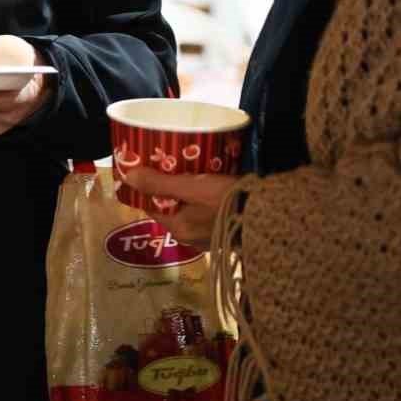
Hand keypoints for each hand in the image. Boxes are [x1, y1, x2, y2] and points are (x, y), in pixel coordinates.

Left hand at [120, 168, 238, 248]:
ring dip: (188, 193)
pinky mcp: (225, 233)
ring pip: (188, 210)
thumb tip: (127, 176)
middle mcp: (189, 238)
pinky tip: (212, 185)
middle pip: (170, 208)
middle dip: (169, 188)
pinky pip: (206, 214)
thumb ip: (160, 183)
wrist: (273, 218)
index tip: (149, 166)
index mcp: (177, 228)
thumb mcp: (193, 187)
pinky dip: (204, 200)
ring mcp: (209, 238)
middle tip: (172, 163)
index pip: (151, 206)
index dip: (148, 187)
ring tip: (192, 170)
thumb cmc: (229, 202)